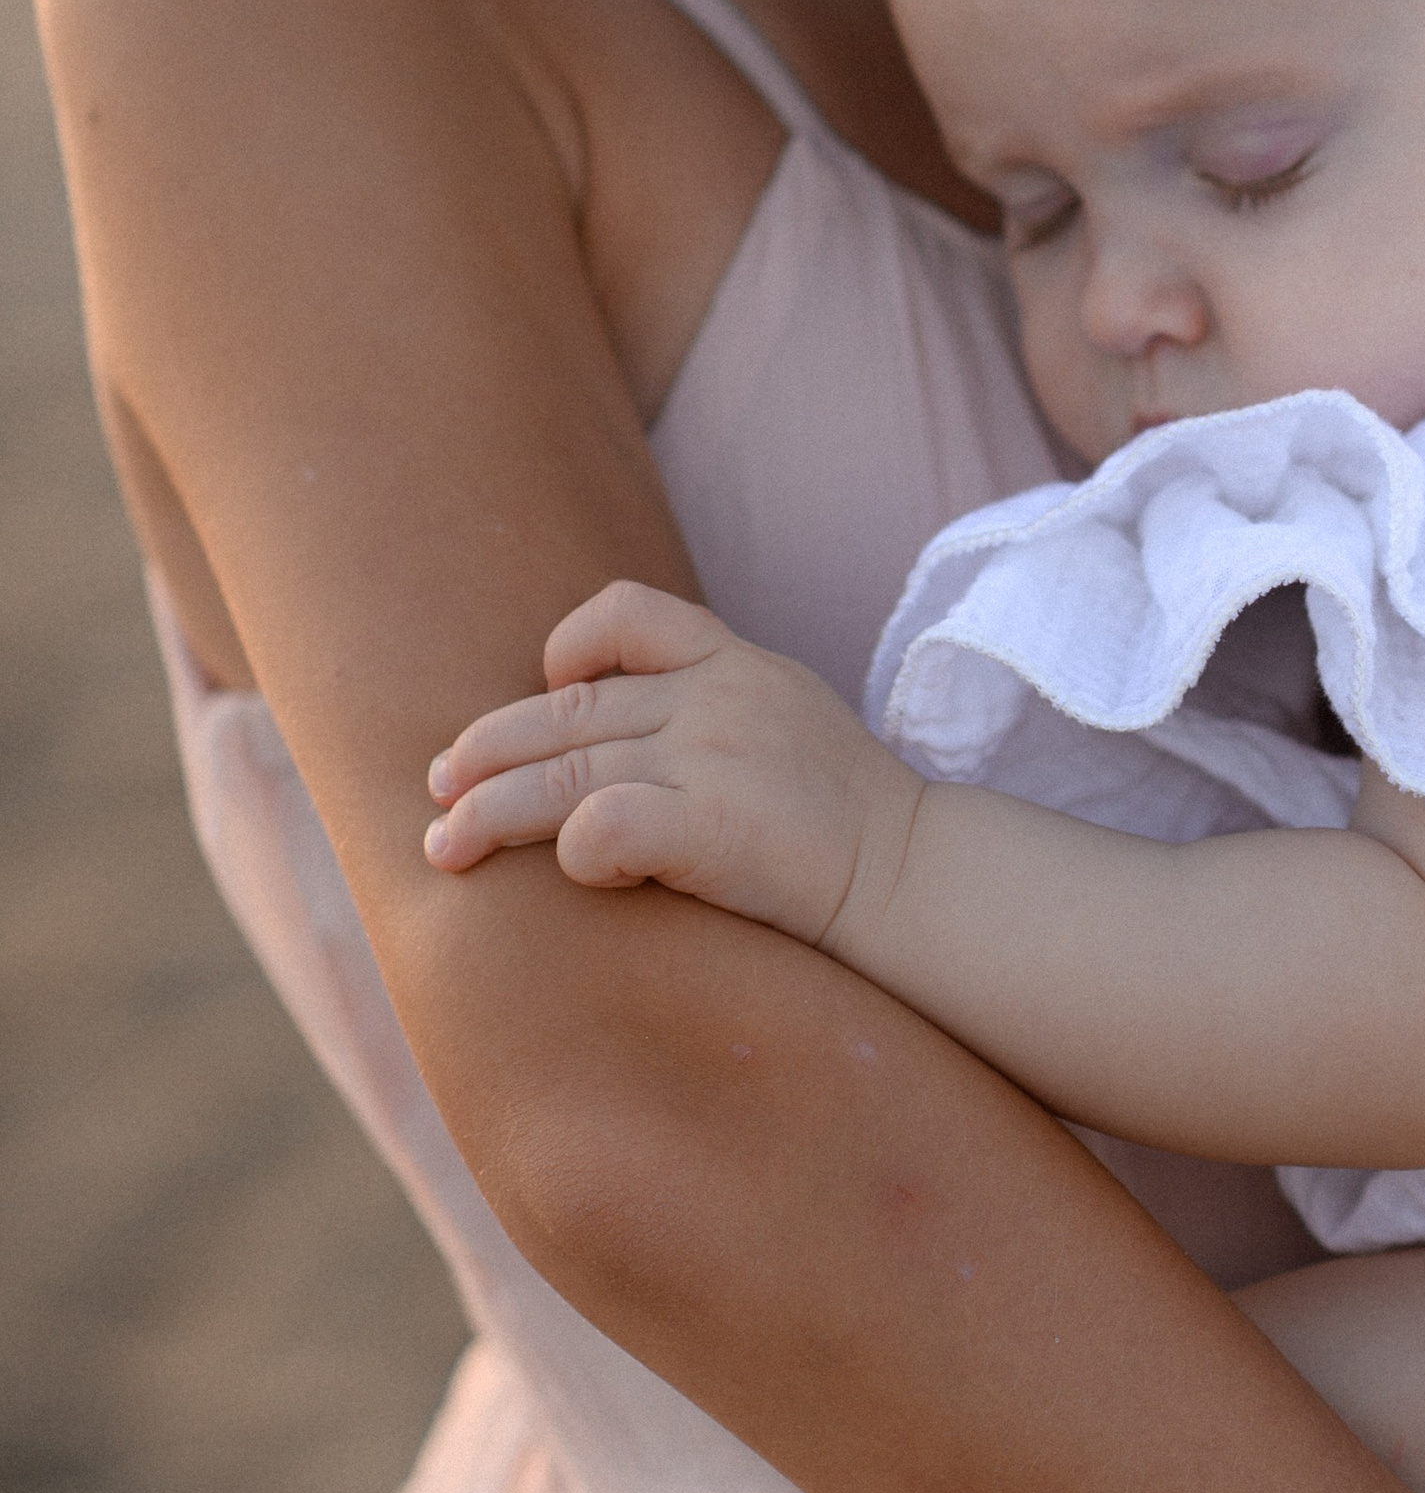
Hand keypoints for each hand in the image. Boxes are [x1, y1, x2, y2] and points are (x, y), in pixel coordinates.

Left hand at [424, 579, 906, 946]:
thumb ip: (710, 708)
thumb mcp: (786, 721)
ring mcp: (714, 758)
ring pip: (560, 772)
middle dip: (484, 750)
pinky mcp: (714, 826)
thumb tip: (608, 734)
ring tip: (444, 846)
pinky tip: (566, 875)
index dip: (563, 650)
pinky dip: (567, 850)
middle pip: (564, 710)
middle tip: (437, 789)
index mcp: (736, 663)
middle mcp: (717, 698)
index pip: (624, 612)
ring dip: (487, 812)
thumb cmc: (845, 821)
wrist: (919, 879)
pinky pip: (599, 825)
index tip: (543, 698)